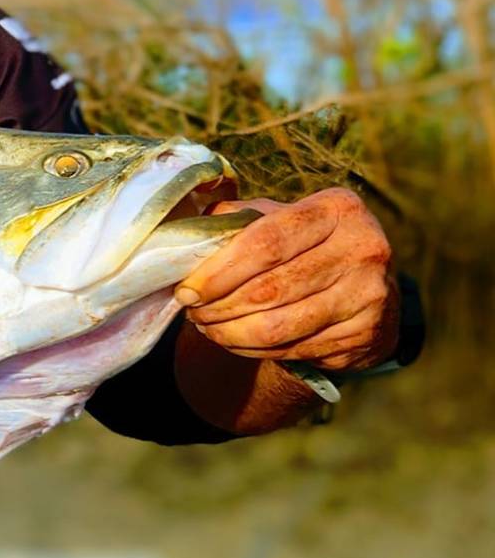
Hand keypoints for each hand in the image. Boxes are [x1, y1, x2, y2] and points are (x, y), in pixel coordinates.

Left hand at [174, 188, 396, 372]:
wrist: (365, 286)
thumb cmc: (306, 245)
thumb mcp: (277, 218)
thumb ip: (236, 219)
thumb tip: (187, 241)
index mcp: (336, 209)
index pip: (265, 243)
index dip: (219, 271)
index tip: (187, 289)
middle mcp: (363, 248)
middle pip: (269, 289)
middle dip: (219, 305)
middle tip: (193, 311)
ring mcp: (369, 294)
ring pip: (279, 326)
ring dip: (231, 332)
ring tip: (208, 327)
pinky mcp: (367, 333)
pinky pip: (294, 349)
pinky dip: (255, 349)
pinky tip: (237, 340)